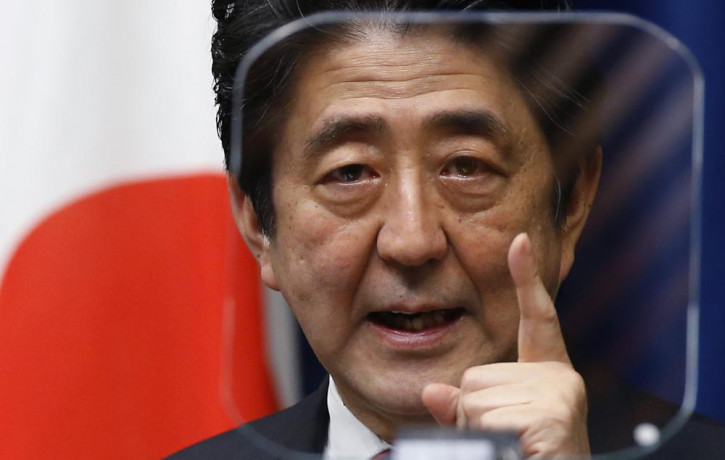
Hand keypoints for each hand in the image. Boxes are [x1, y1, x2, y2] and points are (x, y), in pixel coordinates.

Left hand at [422, 233, 589, 457]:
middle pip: (476, 377)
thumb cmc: (527, 456)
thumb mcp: (490, 428)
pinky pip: (489, 417)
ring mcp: (559, 393)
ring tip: (512, 447)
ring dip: (480, 430)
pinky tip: (521, 449)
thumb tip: (433, 392)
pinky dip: (490, 439)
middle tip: (504, 439)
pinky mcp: (554, 413)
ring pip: (474, 399)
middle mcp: (558, 378)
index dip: (525, 278)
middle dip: (474, 414)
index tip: (520, 241)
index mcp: (545, 376)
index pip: (535, 319)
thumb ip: (464, 408)